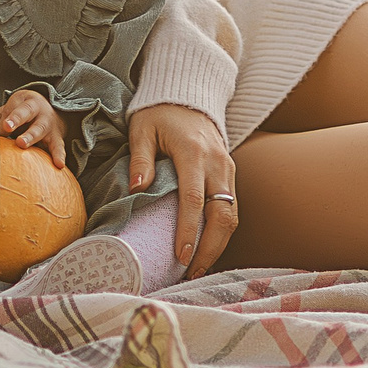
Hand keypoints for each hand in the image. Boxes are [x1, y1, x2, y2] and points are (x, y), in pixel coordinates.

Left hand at [0, 89, 66, 167]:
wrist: (50, 107)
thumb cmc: (22, 111)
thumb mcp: (9, 108)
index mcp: (28, 103)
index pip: (21, 109)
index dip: (13, 118)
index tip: (5, 127)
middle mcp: (41, 113)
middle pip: (34, 122)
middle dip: (26, 132)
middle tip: (18, 142)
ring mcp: (49, 126)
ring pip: (42, 132)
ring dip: (33, 139)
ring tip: (24, 146)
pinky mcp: (56, 138)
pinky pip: (58, 147)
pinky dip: (59, 155)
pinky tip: (59, 164)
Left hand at [128, 103, 235, 279]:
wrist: (187, 95)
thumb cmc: (159, 114)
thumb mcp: (142, 130)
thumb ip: (140, 160)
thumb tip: (136, 190)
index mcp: (193, 153)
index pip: (194, 199)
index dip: (189, 230)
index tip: (181, 256)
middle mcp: (216, 164)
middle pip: (222, 215)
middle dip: (210, 248)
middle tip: (190, 272)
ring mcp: (228, 169)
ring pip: (232, 215)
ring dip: (218, 244)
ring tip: (197, 268)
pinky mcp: (230, 174)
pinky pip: (231, 208)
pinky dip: (221, 232)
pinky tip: (206, 248)